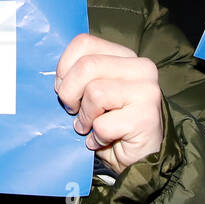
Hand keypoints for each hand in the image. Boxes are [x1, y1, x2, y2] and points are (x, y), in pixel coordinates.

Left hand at [55, 33, 163, 174]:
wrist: (139, 160)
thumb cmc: (111, 126)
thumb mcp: (93, 92)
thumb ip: (80, 76)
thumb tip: (56, 79)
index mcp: (126, 56)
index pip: (85, 43)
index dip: (65, 67)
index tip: (63, 88)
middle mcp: (142, 68)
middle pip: (87, 66)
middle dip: (70, 93)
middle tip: (73, 110)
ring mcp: (147, 91)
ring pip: (95, 92)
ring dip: (84, 117)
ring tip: (91, 127)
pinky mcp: (146, 117)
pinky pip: (102, 124)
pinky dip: (95, 137)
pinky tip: (103, 140)